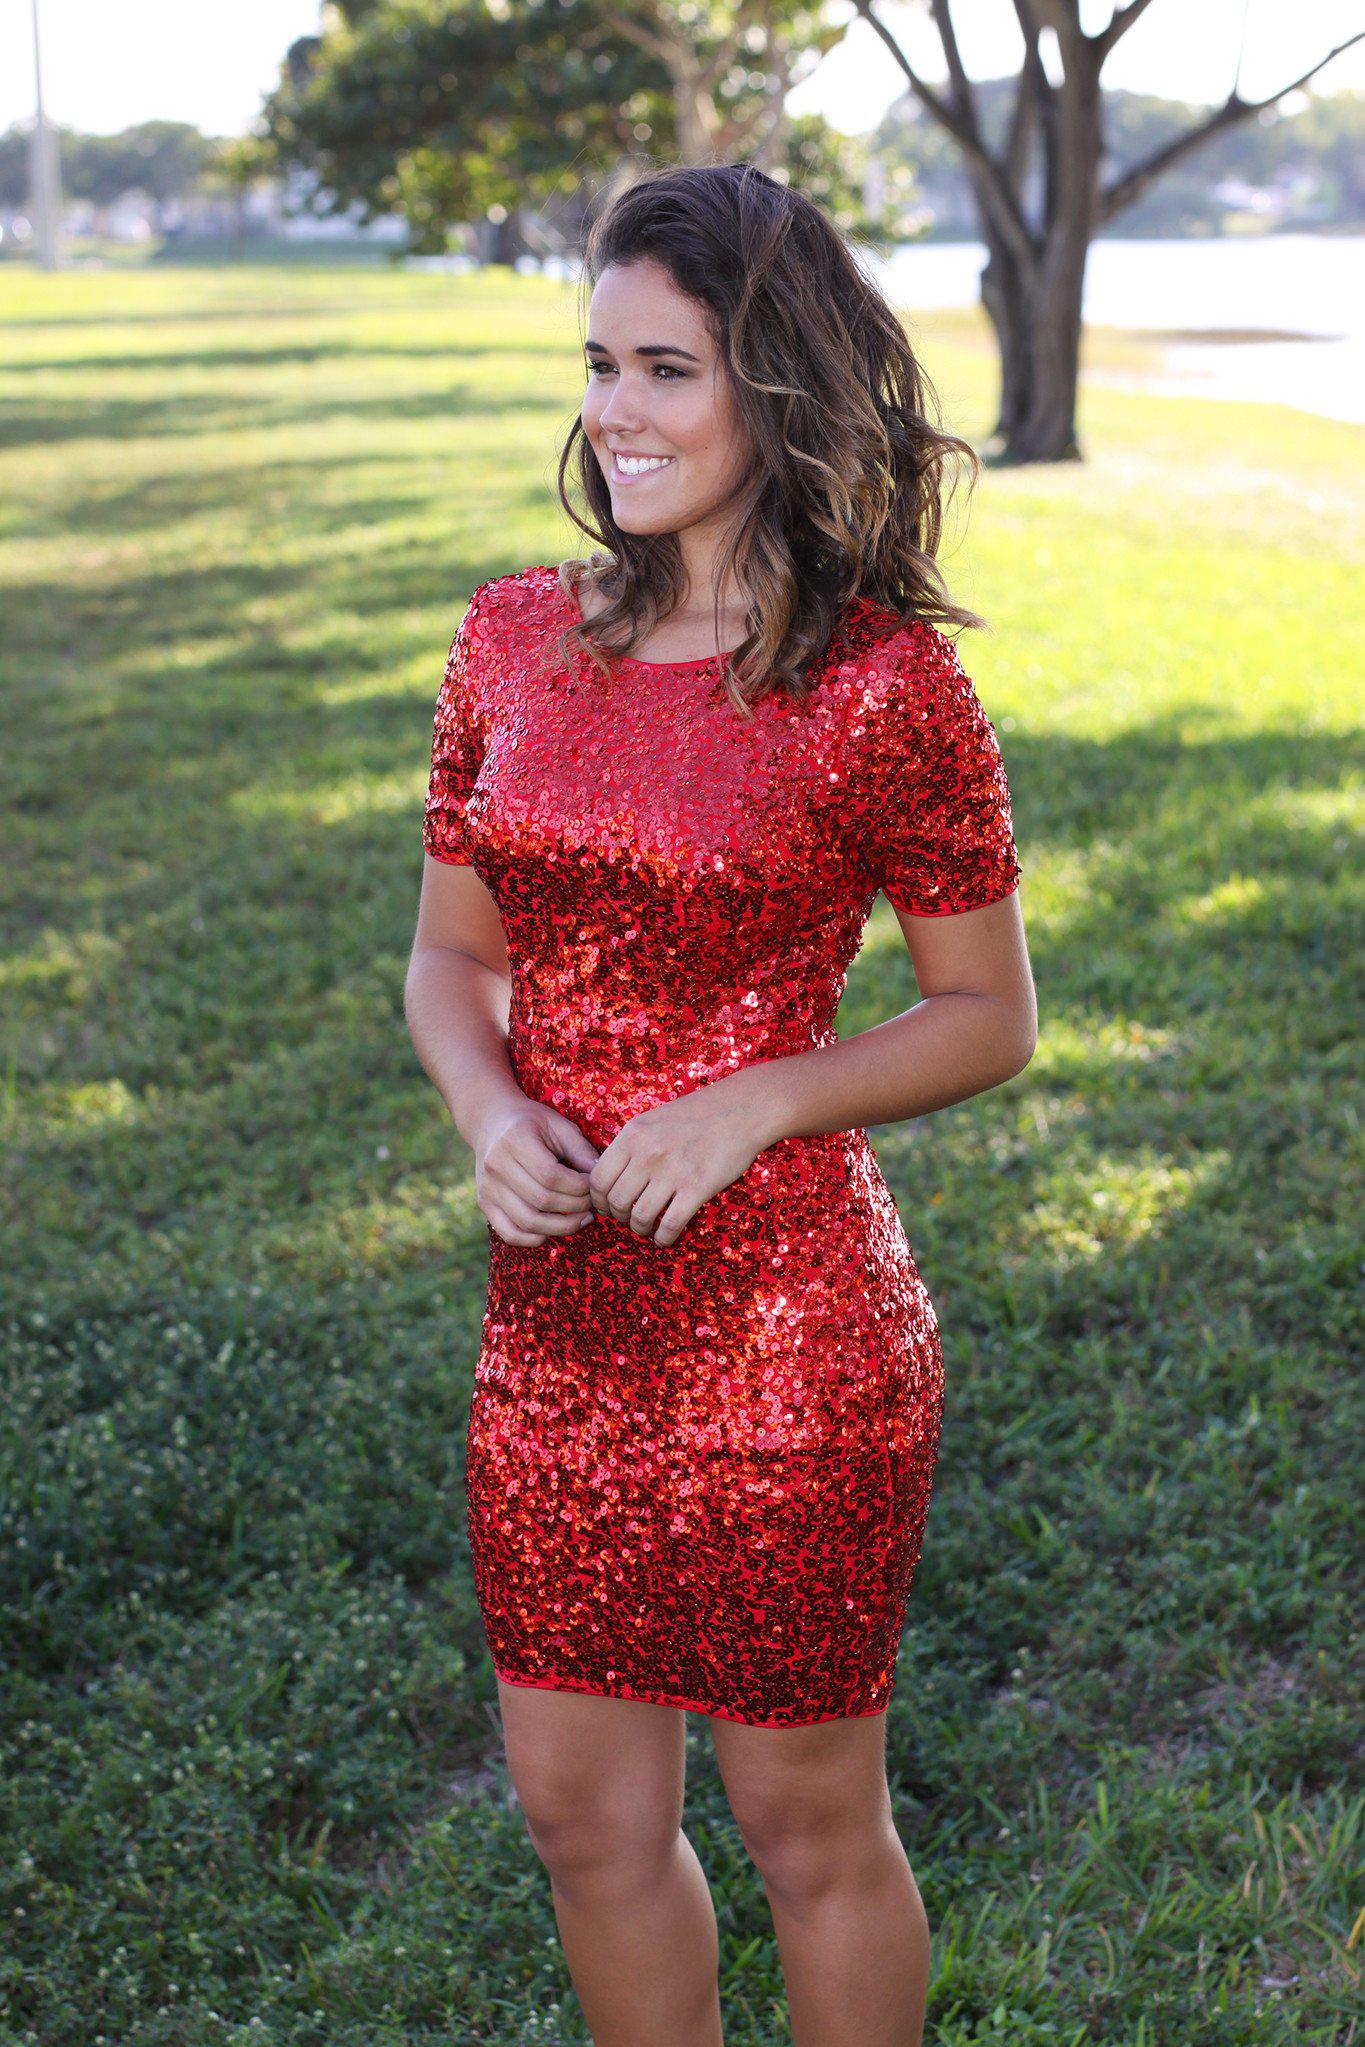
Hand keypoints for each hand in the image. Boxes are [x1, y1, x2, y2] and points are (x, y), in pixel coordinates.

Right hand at [474, 1097, 601, 1246]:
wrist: (490, 1122)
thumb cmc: (531, 1122)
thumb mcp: (558, 1125)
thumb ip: (580, 1150)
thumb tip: (601, 1177)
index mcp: (515, 1140)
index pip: (551, 1176)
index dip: (579, 1187)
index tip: (593, 1186)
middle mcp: (496, 1166)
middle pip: (541, 1200)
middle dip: (575, 1207)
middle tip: (592, 1203)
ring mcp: (488, 1188)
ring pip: (527, 1222)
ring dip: (561, 1227)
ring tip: (581, 1219)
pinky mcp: (484, 1204)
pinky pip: (509, 1233)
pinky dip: (534, 1239)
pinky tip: (553, 1231)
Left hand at [587, 1073, 777, 1247]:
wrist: (741, 1109)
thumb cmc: (697, 1114)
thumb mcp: (652, 1120)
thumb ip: (630, 1145)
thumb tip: (609, 1175)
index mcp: (633, 1135)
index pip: (599, 1178)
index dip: (599, 1199)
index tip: (607, 1206)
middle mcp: (648, 1153)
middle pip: (616, 1200)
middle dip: (618, 1216)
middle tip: (627, 1218)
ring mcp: (672, 1171)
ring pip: (640, 1216)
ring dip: (640, 1229)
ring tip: (647, 1228)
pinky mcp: (697, 1187)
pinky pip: (671, 1224)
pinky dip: (664, 1238)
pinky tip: (665, 1238)